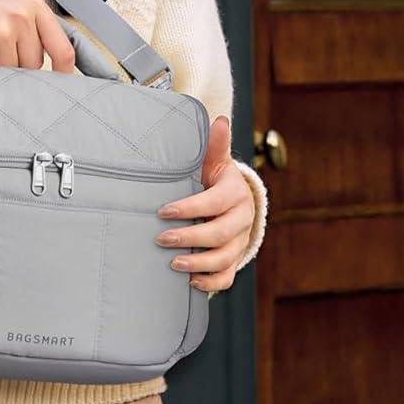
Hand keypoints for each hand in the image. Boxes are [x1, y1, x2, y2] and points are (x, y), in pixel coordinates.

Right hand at [0, 0, 77, 71]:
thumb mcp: (6, 0)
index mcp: (33, 4)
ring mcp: (2, 32)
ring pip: (11, 71)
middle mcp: (21, 17)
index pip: (63, 48)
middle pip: (34, 64)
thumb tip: (52, 55)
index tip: (62, 81)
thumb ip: (30, 21)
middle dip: (18, 63)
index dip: (64, 71)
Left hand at [153, 116, 253, 294]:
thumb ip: (216, 145)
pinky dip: (211, 283)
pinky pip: (227, 276)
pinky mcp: (235, 258)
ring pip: (225, 258)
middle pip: (221, 233)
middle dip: (191, 238)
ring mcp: (239, 241)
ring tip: (173, 264)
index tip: (164, 211)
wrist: (233, 201)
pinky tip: (191, 282)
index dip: (191, 208)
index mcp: (235, 192)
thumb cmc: (215, 179)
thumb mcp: (216, 161)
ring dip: (199, 263)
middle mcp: (242, 218)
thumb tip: (220, 120)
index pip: (215, 202)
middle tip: (161, 239)